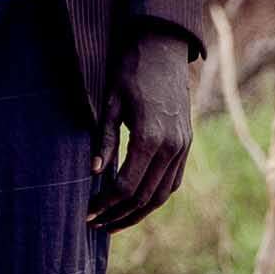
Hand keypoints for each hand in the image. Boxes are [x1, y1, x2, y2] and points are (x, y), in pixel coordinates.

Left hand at [90, 32, 196, 231]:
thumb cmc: (130, 73)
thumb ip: (103, 141)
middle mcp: (171, 147)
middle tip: (95, 224)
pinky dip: (156, 197)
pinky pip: (173, 181)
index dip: (106, 204)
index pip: (127, 186)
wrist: (163, 49)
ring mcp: (183, 146)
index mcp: (150, 138)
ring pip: (162, 194)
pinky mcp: (187, 143)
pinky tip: (137, 203)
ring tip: (113, 222)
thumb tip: (94, 174)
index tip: (87, 212)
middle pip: (146, 197)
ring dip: (138, 212)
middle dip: (119, 214)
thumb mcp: (109, 104)